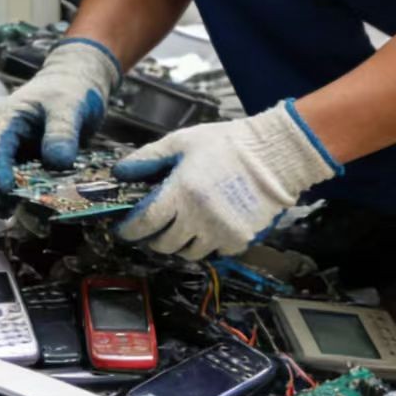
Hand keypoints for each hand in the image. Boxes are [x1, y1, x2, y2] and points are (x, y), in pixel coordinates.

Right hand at [0, 38, 122, 209]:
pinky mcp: (23, 156)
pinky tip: (20, 208)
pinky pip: (11, 177)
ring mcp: (11, 146)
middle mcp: (2, 133)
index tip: (8, 191)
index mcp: (7, 117)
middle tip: (7, 210)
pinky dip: (12, 193)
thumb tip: (57, 163)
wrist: (78, 81)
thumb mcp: (69, 106)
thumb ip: (62, 132)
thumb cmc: (71, 88)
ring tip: (9, 214)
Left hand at [111, 101, 341, 260]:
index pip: (144, 224)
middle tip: (155, 227)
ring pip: (188, 253)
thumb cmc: (228, 144)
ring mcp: (220, 233)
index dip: (129, 230)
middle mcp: (198, 218)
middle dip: (153, 238)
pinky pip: (214, 252)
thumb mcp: (183, 141)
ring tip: (182, 227)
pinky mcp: (239, 240)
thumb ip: (149, 158)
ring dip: (180, 243)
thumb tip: (120, 171)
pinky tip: (209, 225)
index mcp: (181, 193)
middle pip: (163, 244)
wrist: (275, 155)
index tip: (124, 229)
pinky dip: (207, 243)